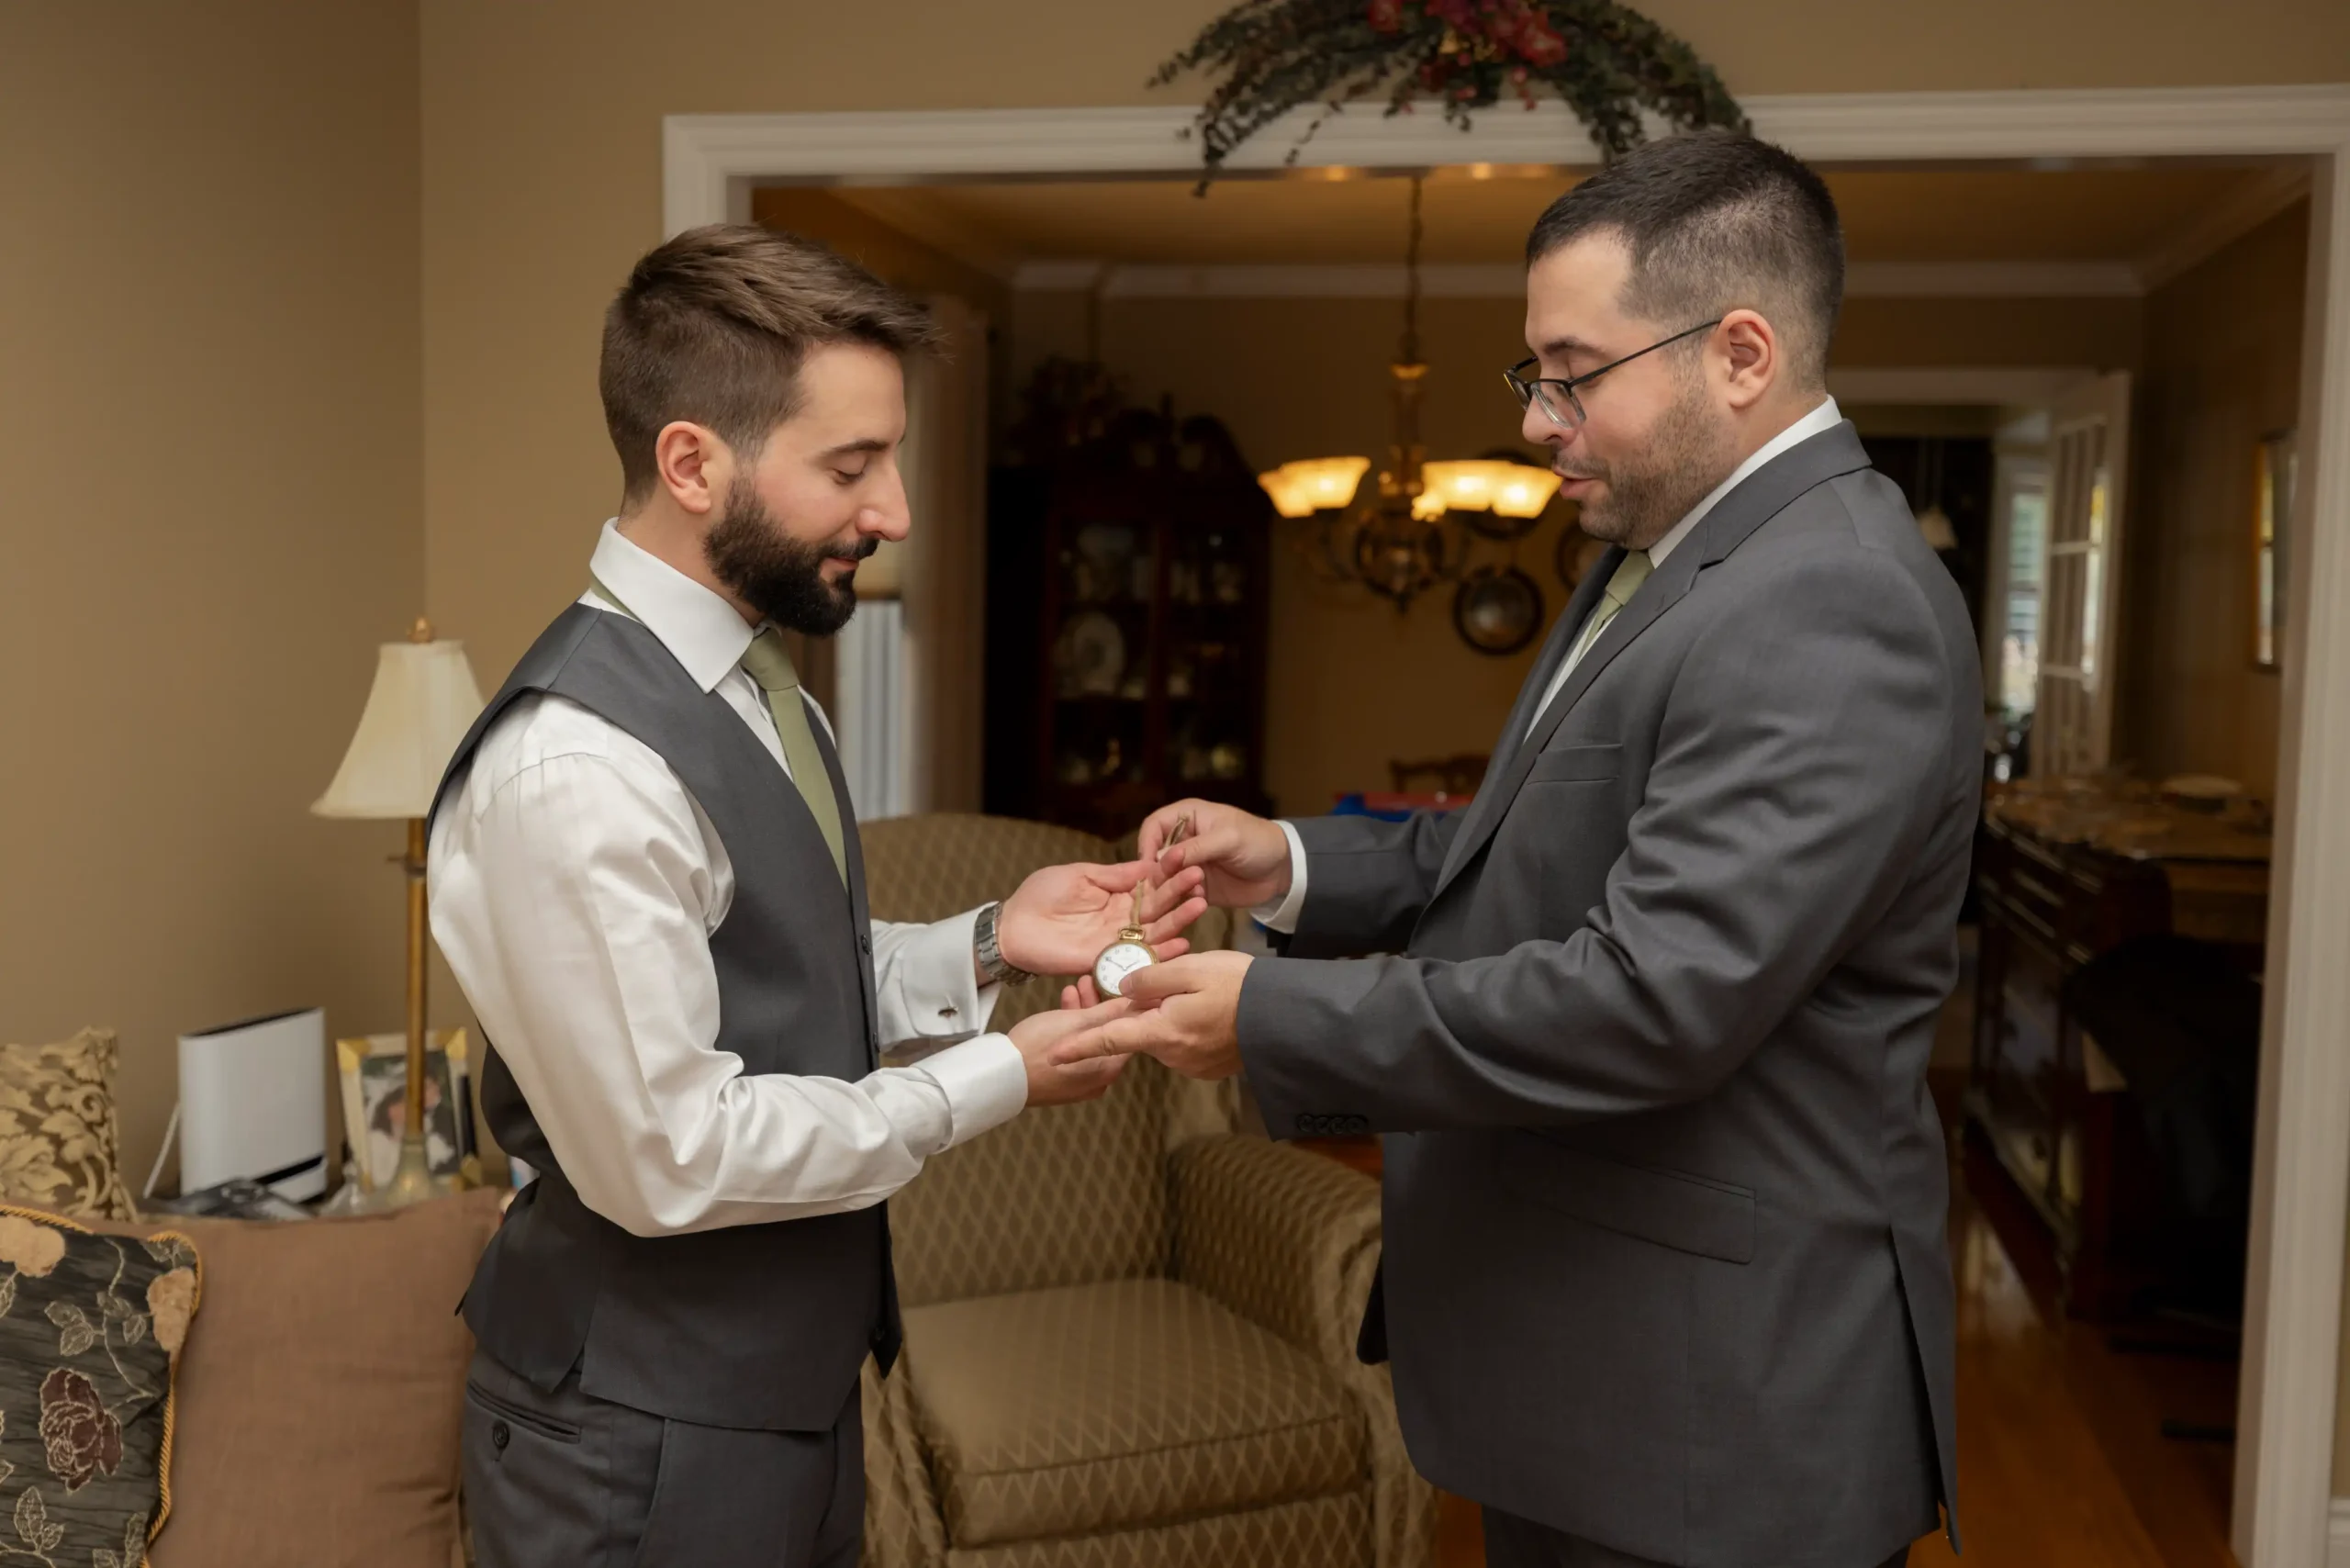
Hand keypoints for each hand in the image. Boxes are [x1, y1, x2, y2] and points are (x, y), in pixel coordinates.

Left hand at [995, 858, 1206, 979]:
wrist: (1013, 927)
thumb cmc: (1041, 895)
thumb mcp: (1081, 875)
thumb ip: (1115, 875)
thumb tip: (1148, 864)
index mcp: (1117, 896)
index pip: (1150, 884)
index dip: (1168, 873)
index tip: (1187, 860)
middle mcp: (1123, 920)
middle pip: (1158, 908)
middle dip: (1180, 893)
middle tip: (1200, 879)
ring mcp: (1117, 942)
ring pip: (1155, 932)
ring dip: (1179, 920)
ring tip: (1200, 905)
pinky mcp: (1108, 961)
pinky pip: (1139, 958)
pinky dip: (1162, 953)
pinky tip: (1183, 943)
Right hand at [1011, 993, 1137, 1105]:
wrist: (999, 1075)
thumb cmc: (1038, 1046)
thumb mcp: (1076, 1021)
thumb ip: (1110, 1011)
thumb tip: (1140, 1001)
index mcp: (1110, 1067)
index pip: (1130, 1032)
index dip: (1125, 1005)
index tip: (1117, 983)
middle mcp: (1101, 1080)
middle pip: (1107, 1035)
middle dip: (1097, 1004)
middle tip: (1088, 980)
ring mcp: (1081, 1084)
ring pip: (1089, 1041)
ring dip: (1082, 1014)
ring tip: (1073, 987)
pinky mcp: (1063, 1083)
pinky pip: (1075, 1052)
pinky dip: (1071, 1032)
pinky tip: (1061, 1008)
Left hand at [1048, 951, 1252, 1079]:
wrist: (1286, 1016)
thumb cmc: (1239, 986)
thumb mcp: (1191, 969)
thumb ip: (1150, 979)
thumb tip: (1123, 988)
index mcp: (1162, 1031)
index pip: (1110, 1040)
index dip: (1079, 1046)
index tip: (1053, 1056)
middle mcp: (1173, 1056)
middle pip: (1140, 1031)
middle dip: (1142, 1009)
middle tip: (1171, 979)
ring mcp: (1193, 1065)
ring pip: (1164, 1035)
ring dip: (1168, 1015)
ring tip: (1200, 990)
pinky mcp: (1210, 1067)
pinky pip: (1186, 1043)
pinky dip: (1189, 1026)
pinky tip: (1211, 1007)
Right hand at [1136, 800, 1292, 910]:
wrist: (1282, 869)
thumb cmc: (1257, 841)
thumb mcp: (1228, 839)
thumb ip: (1196, 847)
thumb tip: (1161, 857)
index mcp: (1187, 817)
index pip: (1153, 826)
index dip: (1146, 844)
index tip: (1149, 865)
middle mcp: (1183, 840)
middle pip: (1154, 855)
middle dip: (1159, 871)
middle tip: (1170, 884)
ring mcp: (1189, 865)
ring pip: (1165, 878)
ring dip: (1172, 887)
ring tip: (1194, 890)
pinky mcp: (1197, 886)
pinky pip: (1180, 895)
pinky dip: (1185, 899)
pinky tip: (1201, 900)